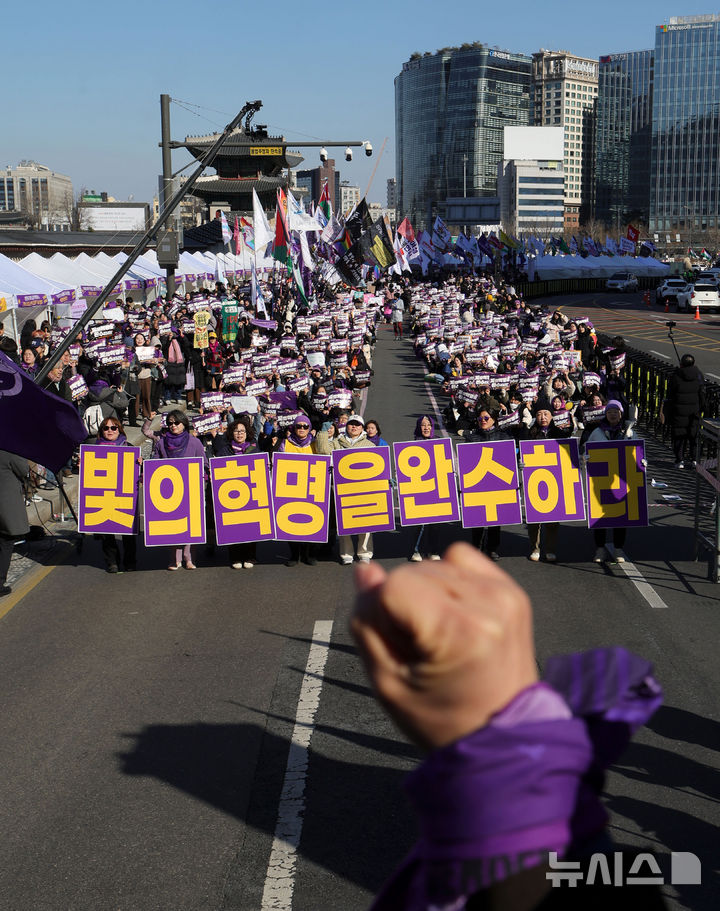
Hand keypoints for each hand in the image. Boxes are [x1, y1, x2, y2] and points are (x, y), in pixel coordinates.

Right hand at [352, 543, 537, 750]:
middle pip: (413, 570)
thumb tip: (364, 570)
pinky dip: (448, 579)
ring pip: (434, 563)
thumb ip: (367, 624)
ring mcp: (504, 593)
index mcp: (459, 630)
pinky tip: (453, 613)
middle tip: (423, 649)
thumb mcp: (387, 684)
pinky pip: (461, 559)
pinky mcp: (511, 590)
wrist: (501, 736)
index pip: (393, 585)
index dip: (383, 615)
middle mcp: (488, 603)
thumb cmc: (441, 719)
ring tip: (440, 635)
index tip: (402, 649)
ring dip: (425, 592)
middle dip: (404, 604)